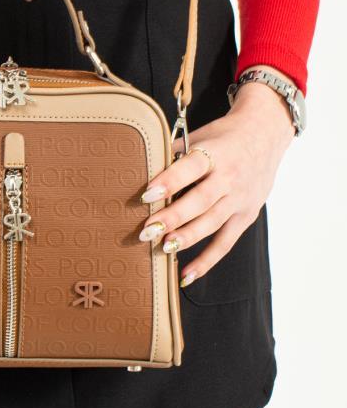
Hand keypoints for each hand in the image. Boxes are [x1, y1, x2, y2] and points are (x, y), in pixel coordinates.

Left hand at [137, 80, 295, 285]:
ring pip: (212, 223)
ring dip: (186, 238)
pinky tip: (186, 274)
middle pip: (200, 201)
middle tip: (147, 231)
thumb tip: (141, 168)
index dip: (169, 181)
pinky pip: (225, 242)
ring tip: (162, 247)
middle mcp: (230, 177)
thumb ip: (173, 153)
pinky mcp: (247, 216)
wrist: (266, 134)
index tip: (146, 194)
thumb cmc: (224, 135)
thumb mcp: (200, 135)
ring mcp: (240, 199)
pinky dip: (207, 261)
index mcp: (215, 152)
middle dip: (173, 217)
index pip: (191, 167)